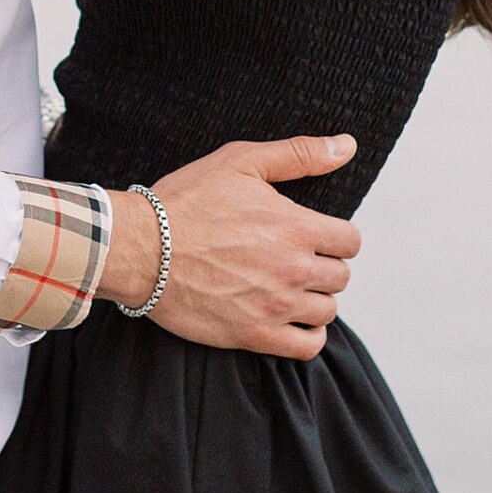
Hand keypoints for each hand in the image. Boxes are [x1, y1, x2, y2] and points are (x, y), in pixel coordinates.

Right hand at [99, 136, 361, 360]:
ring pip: (327, 311)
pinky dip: (307, 335)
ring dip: (315, 299)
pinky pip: (307, 346)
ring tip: (290, 288)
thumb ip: (300, 154)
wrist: (140, 248)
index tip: (315, 236)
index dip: (336, 236)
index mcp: (296, 227)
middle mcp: (293, 269)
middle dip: (324, 266)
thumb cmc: (186, 201)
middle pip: (341, 277)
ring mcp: (275, 305)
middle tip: (295, 259)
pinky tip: (291, 320)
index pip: (350, 241)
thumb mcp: (241, 161)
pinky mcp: (254, 335)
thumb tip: (347, 146)